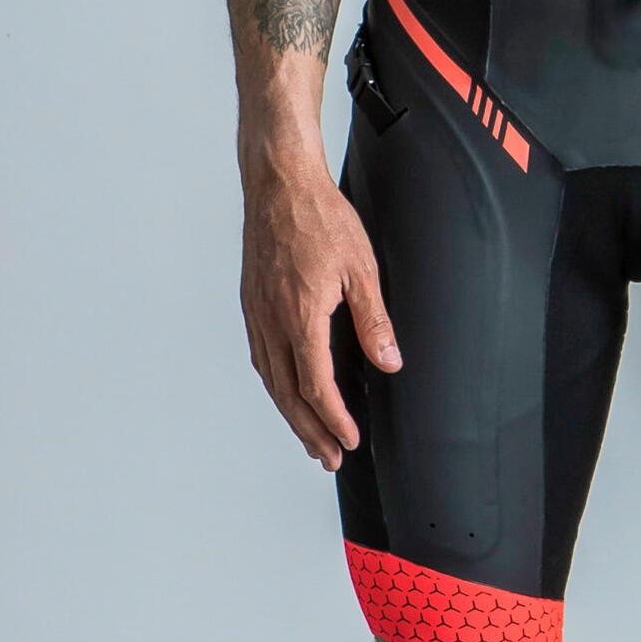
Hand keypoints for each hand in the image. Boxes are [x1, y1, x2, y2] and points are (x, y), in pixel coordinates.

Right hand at [241, 161, 398, 470]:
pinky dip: (276, 385)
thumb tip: (388, 364)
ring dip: (291, 414)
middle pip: (288, 394)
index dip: (333, 419)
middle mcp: (271, 321)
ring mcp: (256, 313)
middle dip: (310, 431)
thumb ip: (374, 321)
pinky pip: (262, 357)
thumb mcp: (361, 268)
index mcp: (300, 316)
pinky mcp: (251, 303)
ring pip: (271, 379)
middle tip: (328, 459)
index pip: (316, 386)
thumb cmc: (321, 217)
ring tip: (310, 438)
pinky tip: (288, 393)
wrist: (278, 182)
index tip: (350, 441)